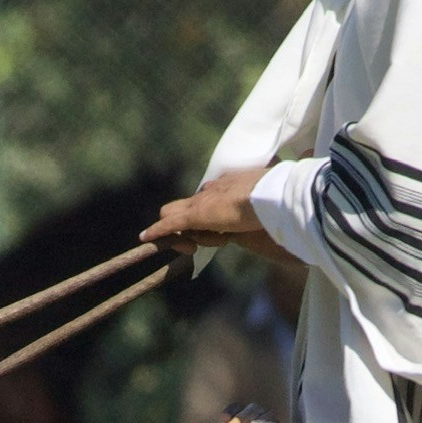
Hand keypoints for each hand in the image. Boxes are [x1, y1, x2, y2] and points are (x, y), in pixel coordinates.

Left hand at [146, 167, 271, 250]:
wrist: (270, 197)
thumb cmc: (277, 200)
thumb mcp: (269, 203)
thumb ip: (262, 207)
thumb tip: (275, 211)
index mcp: (229, 184)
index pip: (210, 199)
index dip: (211, 218)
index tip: (224, 230)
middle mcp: (212, 189)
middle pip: (191, 206)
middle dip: (193, 225)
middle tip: (218, 238)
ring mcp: (202, 201)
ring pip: (183, 219)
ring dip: (198, 236)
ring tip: (224, 237)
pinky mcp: (194, 215)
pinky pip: (170, 224)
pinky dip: (158, 232)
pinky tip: (144, 238)